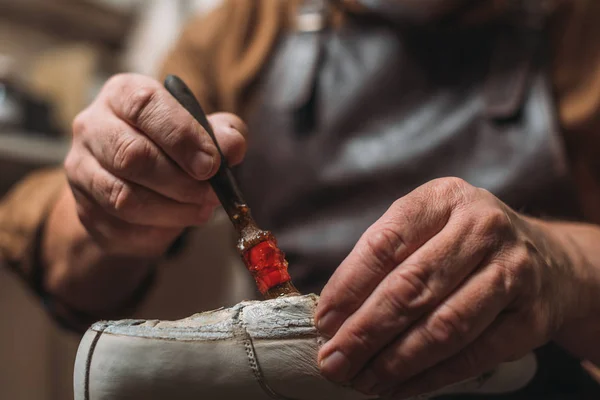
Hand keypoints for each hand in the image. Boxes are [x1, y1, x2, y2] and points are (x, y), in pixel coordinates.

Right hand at [66, 74, 246, 256]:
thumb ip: (222, 134)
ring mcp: (80, 170)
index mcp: (122, 95)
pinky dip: (157, 230)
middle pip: (131, 155)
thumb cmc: (174, 148)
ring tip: (201, 208)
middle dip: (181, 181)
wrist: (138, 186)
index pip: (145, 105)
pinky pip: (122, 227)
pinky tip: (177, 221)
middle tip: (212, 193)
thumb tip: (232, 145)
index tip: (211, 163)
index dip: (182, 135)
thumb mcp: (203, 132)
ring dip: (173, 209)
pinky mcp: (83, 210)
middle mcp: (92, 127)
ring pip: (124, 197)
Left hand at [316, 177, 587, 397]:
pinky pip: (474, 354)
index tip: (324, 322)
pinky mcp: (532, 316)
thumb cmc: (466, 244)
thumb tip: (336, 315)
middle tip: (334, 361)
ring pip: (443, 325)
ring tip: (363, 379)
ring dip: (395, 360)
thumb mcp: (427, 228)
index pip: (385, 244)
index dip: (348, 287)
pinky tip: (400, 387)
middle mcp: (481, 228)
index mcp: (443, 198)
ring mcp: (512, 271)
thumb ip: (384, 261)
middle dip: (365, 332)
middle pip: (412, 287)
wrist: (550, 260)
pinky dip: (431, 377)